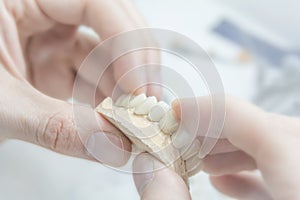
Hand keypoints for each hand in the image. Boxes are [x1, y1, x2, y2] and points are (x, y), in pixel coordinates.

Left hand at [0, 0, 157, 165]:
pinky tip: (111, 122)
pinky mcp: (53, 64)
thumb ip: (55, 126)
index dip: (125, 39)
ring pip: (105, 56)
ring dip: (122, 89)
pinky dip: (105, 101)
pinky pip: (91, 77)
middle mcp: (42, 12)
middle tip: (146, 104)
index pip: (94, 0)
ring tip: (131, 121)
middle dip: (132, 65)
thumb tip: (113, 147)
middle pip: (111, 25)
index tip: (138, 85)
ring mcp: (50, 38)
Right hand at [133, 96, 299, 198]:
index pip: (263, 127)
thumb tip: (146, 168)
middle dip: (222, 126)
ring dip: (238, 146)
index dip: (211, 111)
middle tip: (183, 135)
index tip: (176, 112)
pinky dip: (257, 168)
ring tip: (200, 156)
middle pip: (275, 131)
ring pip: (285, 147)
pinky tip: (225, 178)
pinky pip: (291, 171)